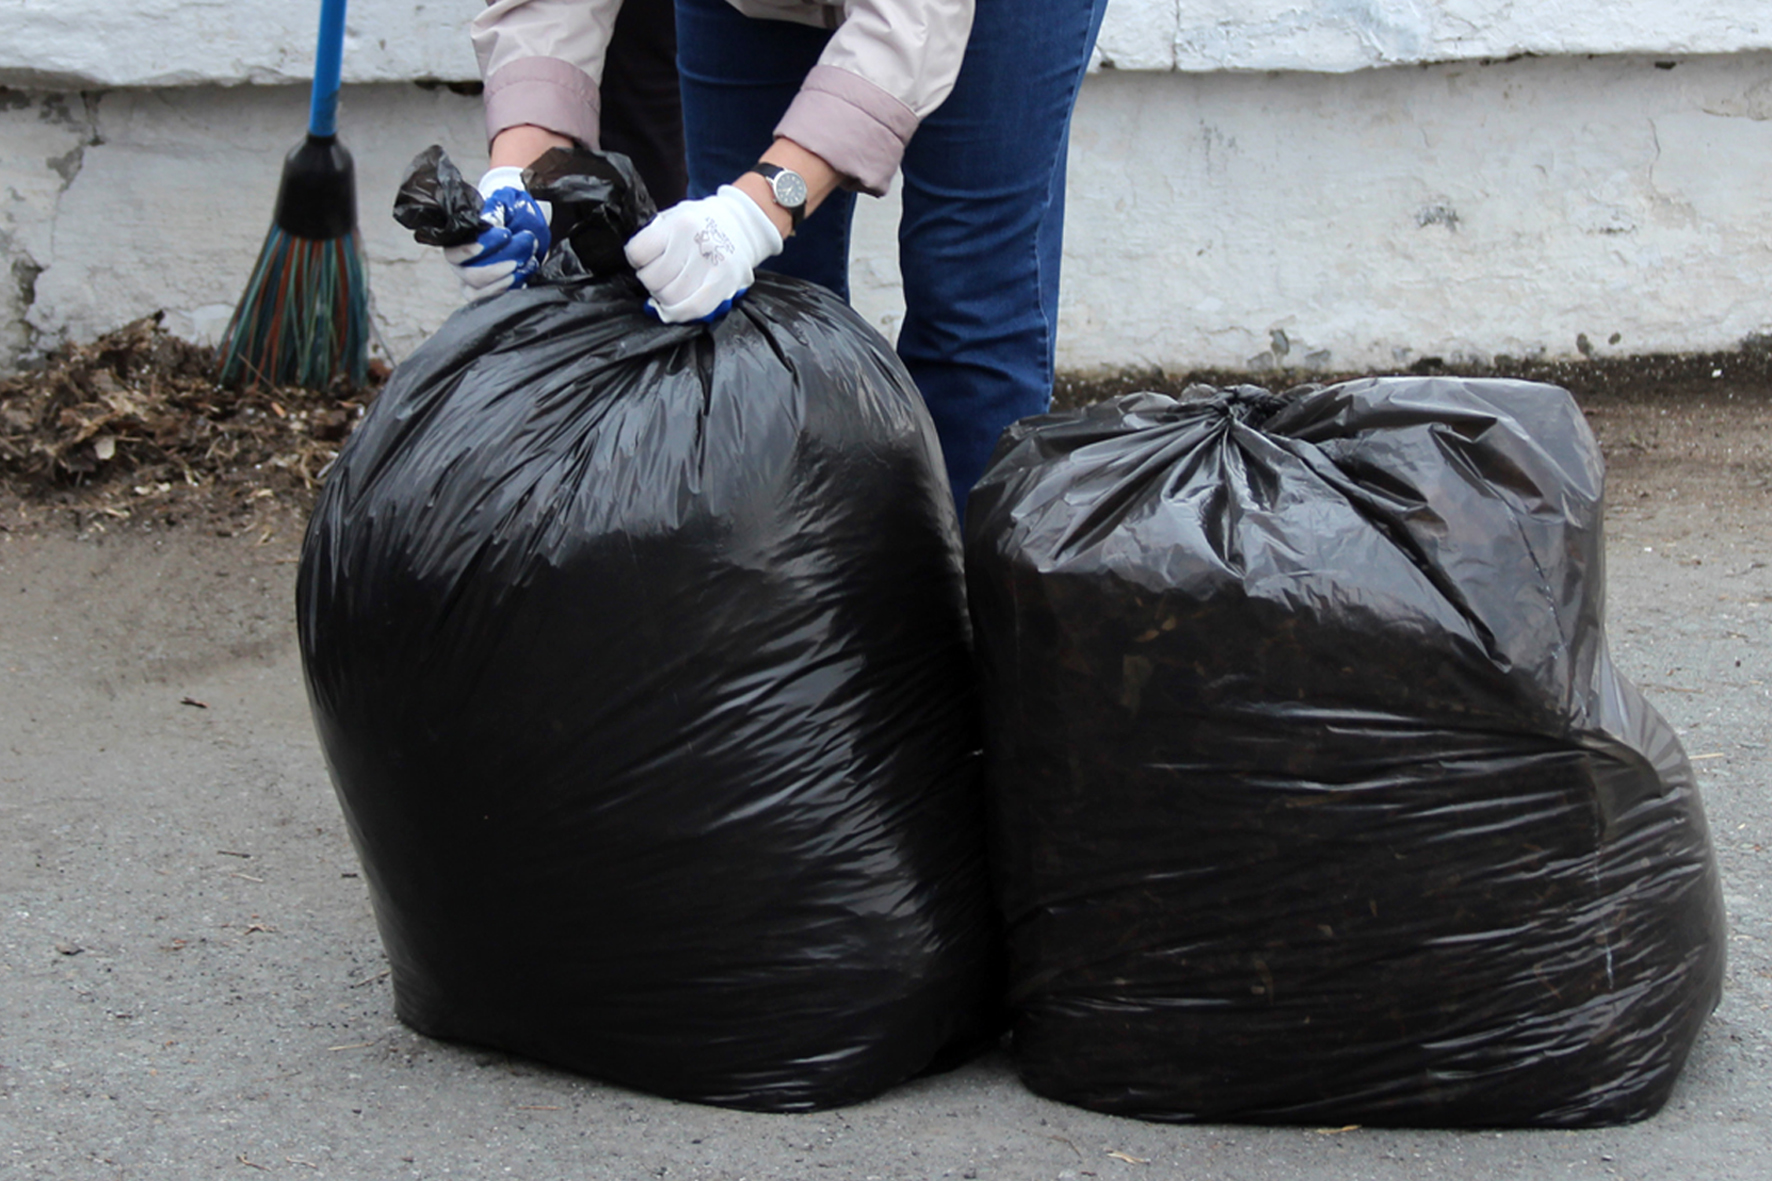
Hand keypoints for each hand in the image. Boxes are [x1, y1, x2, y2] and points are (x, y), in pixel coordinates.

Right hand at [443, 166, 551, 300]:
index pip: (455, 254)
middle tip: (526, 246)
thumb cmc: (511, 212)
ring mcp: (474, 284)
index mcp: (457, 242)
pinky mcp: (490, 294)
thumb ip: (496, 210)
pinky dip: (515, 287)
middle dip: (501, 264)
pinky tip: (527, 271)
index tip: (504, 234)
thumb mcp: (506, 203)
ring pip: (483, 292)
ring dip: (510, 278)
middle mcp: (461, 266)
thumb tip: (489, 223)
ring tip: (529, 259)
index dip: (474, 250)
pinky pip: (496, 300)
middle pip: (473, 275)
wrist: (526, 224)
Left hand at [623, 186, 782, 322]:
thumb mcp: (675, 216)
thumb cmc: (701, 224)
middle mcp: (695, 242)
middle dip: (651, 282)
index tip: (645, 261)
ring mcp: (712, 264)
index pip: (637, 253)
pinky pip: (694, 308)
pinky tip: (677, 307)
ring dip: (665, 298)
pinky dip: (680, 313)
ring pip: (670, 297)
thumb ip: (655, 237)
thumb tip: (640, 270)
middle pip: (653, 280)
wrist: (742, 224)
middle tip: (662, 276)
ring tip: (673, 287)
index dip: (637, 262)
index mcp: (678, 224)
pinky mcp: (724, 283)